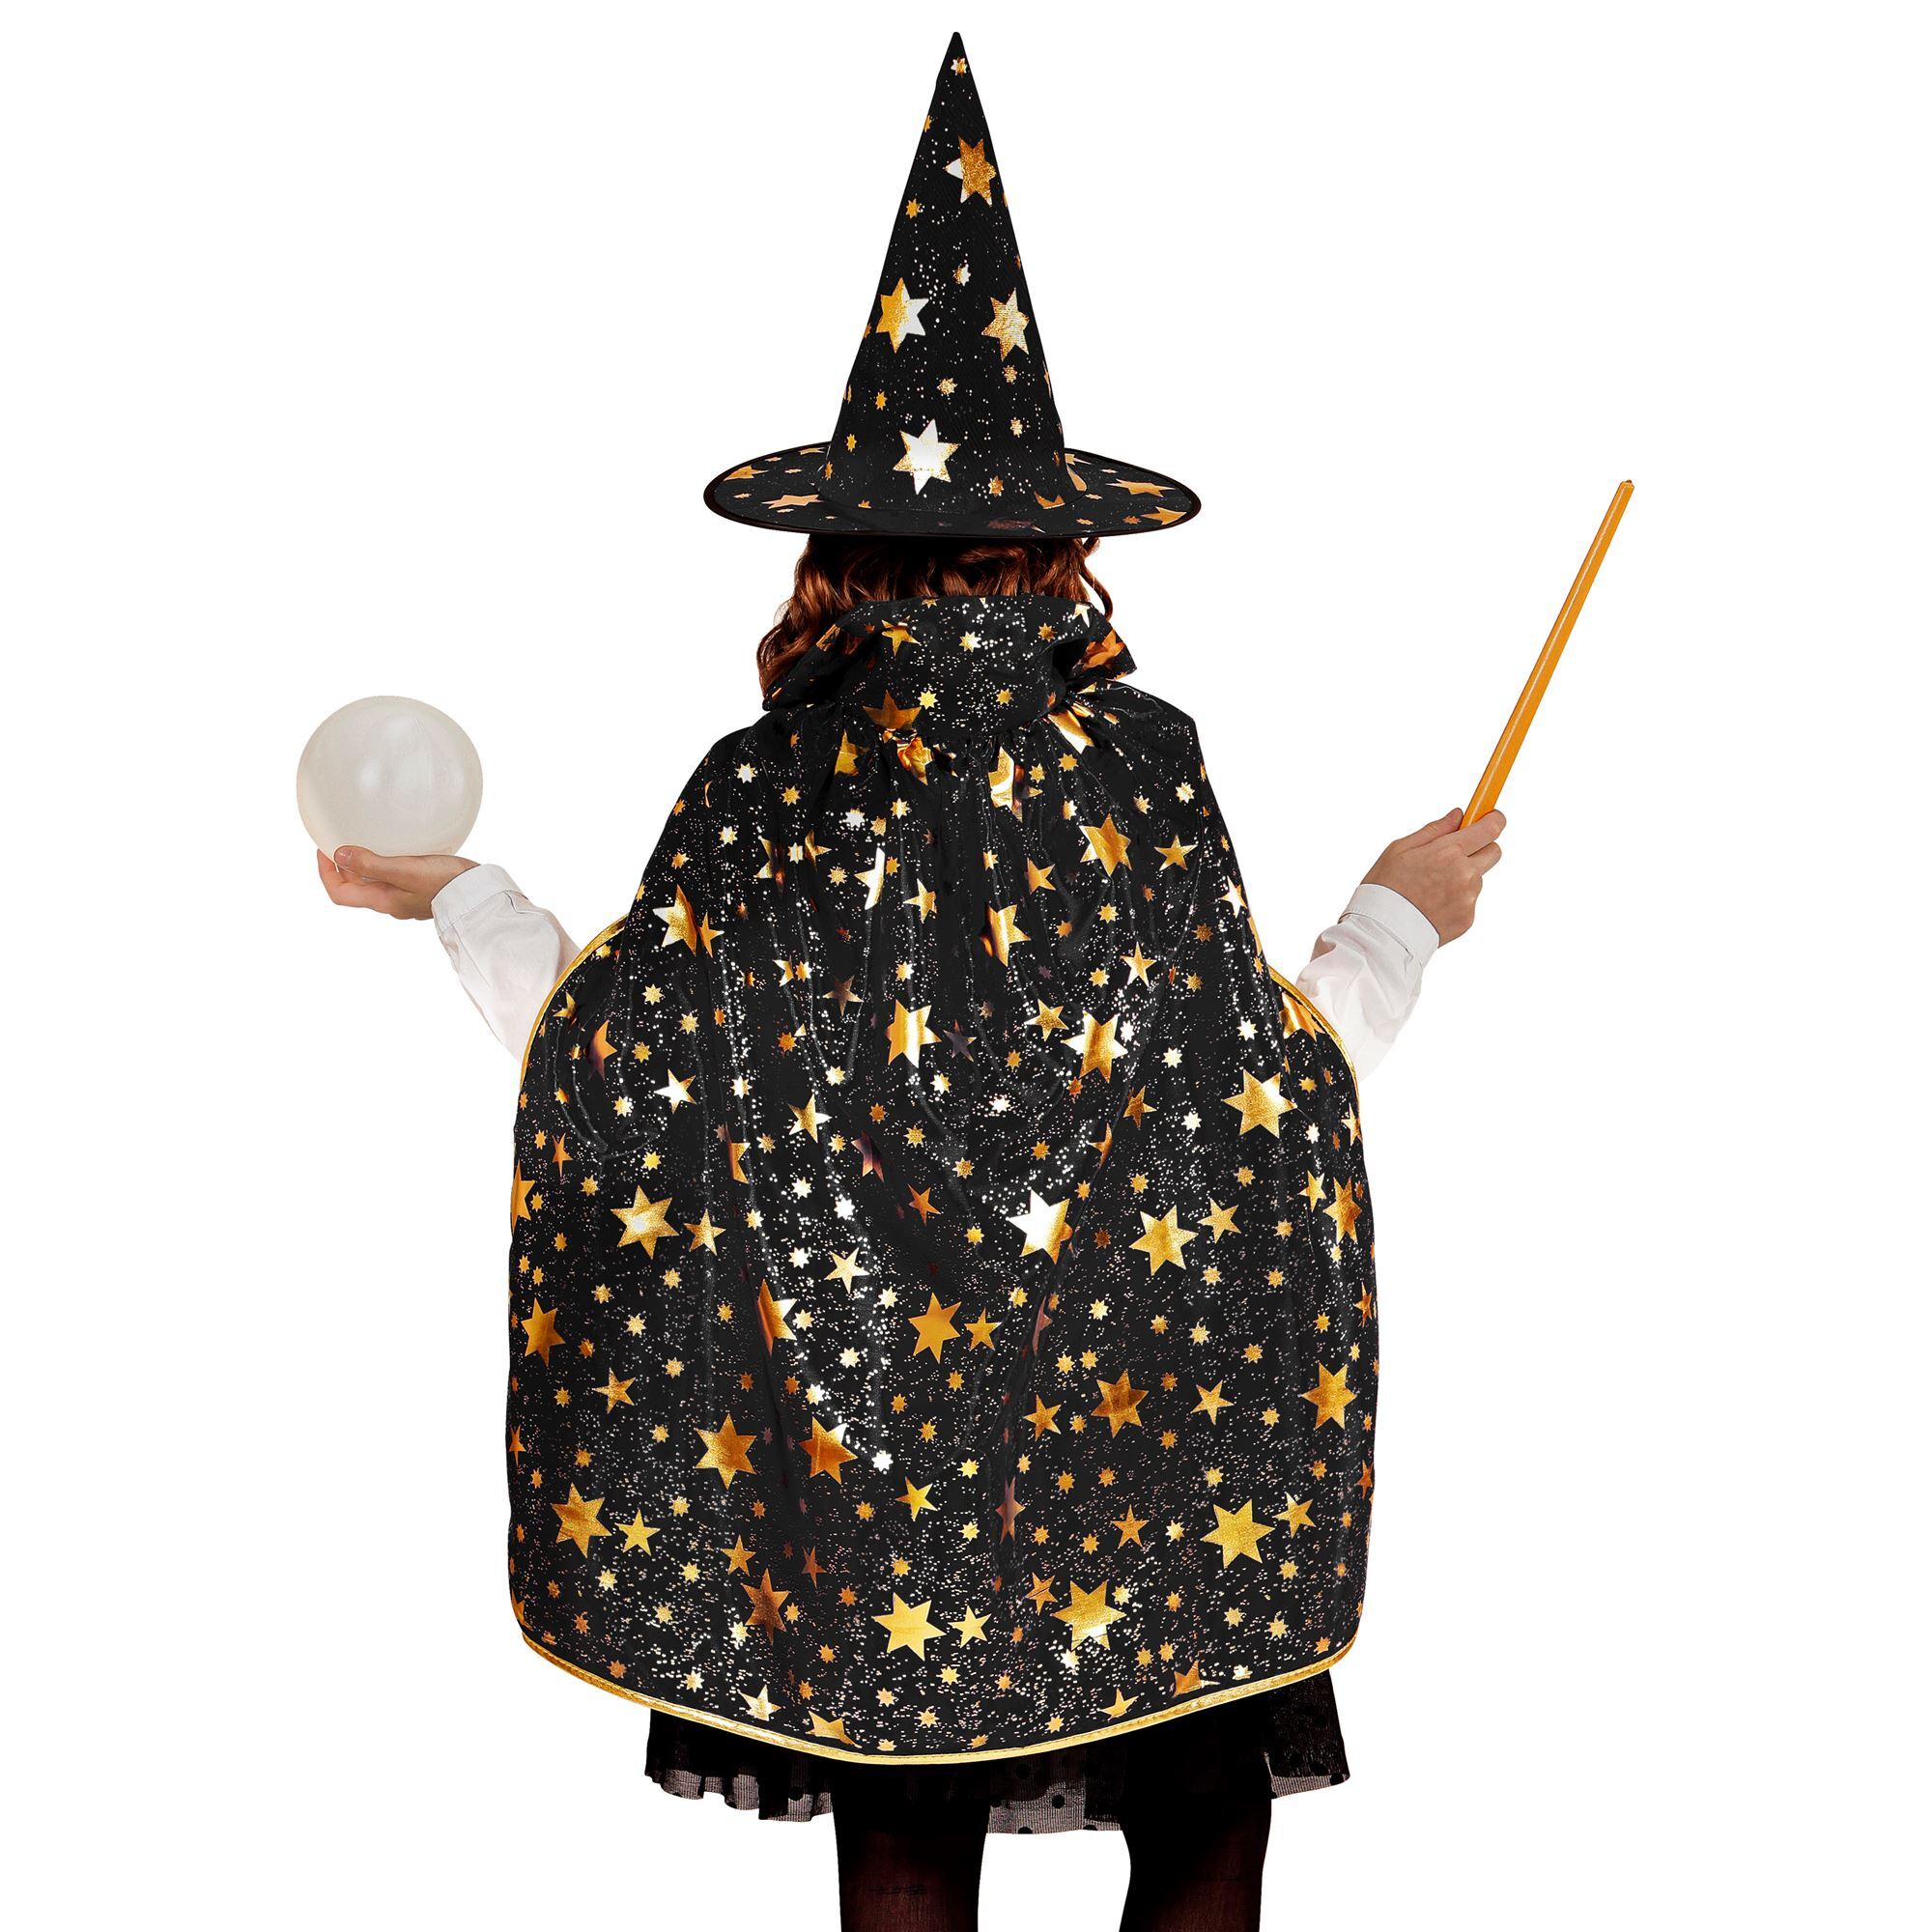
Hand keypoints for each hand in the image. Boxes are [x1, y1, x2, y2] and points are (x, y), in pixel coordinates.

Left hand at [316, 847, 475, 920]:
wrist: (477, 893)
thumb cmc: (444, 883)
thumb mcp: (404, 870)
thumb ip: (371, 864)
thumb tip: (339, 854)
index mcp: (382, 901)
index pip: (340, 893)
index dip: (325, 873)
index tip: (323, 849)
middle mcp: (390, 902)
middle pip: (355, 887)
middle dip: (343, 866)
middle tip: (341, 840)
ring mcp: (406, 897)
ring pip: (374, 882)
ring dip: (364, 864)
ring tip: (365, 841)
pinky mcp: (421, 889)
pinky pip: (394, 877)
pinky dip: (386, 862)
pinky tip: (396, 848)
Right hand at [1362, 808, 1504, 944]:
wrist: (1381, 931)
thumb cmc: (1385, 888)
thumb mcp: (1400, 849)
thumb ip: (1435, 830)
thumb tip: (1458, 815)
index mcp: (1449, 852)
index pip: (1491, 828)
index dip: (1493, 819)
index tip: (1489, 817)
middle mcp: (1466, 874)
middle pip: (1494, 851)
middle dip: (1480, 848)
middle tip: (1455, 854)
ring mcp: (1469, 899)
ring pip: (1477, 878)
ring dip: (1463, 877)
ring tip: (1431, 888)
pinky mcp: (1468, 919)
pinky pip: (1468, 902)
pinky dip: (1455, 900)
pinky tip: (1432, 905)